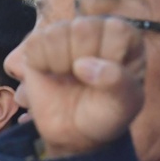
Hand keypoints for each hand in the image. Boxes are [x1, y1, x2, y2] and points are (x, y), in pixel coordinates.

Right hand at [4, 16, 144, 158]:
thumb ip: (118, 83)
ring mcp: (65, 32)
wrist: (74, 133)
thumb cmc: (105, 114)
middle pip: (82, 28)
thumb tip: (83, 66)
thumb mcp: (125, 105)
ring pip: (56, 34)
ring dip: (58, 64)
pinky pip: (34, 43)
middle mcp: (95, 28)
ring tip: (66, 77)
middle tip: (83, 81)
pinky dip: (39, 65)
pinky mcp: (39, 42)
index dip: (108, 59)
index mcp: (124, 36)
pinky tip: (50, 74)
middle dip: (80, 62)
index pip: (116, 30)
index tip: (107, 81)